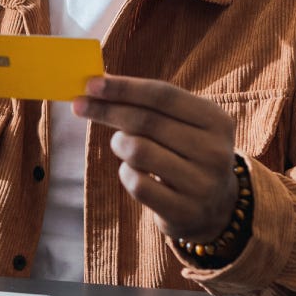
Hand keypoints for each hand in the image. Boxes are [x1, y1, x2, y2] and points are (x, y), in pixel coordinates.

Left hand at [73, 75, 238, 242]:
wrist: (215, 209)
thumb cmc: (186, 154)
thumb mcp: (183, 125)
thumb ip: (150, 105)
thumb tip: (99, 85)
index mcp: (216, 120)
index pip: (163, 95)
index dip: (124, 88)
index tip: (90, 84)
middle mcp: (214, 151)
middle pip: (147, 121)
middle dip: (107, 110)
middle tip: (79, 106)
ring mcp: (202, 184)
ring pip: (138, 151)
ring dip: (119, 143)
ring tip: (121, 143)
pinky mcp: (185, 212)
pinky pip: (137, 184)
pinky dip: (125, 173)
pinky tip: (132, 171)